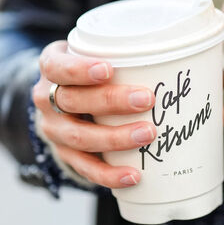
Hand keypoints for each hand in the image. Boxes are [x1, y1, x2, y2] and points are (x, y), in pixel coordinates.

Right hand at [31, 41, 156, 187]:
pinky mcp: (65, 155)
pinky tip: (133, 175)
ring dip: (115, 138)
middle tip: (146, 99)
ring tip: (148, 134)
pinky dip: (110, 174)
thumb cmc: (87, 71)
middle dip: (110, 101)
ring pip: (79, 137)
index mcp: (51, 67)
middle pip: (72, 101)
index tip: (108, 70)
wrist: (61, 99)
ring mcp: (54, 130)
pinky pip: (85, 168)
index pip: (57, 67)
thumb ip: (120, 49)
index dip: (80, 70)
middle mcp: (46, 99)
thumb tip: (177, 51)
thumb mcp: (92, 51)